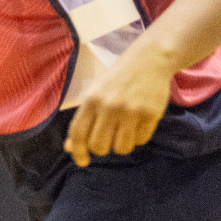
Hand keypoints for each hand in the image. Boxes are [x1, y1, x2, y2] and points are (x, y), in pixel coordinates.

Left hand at [63, 42, 172, 166]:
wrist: (150, 59)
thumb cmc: (118, 77)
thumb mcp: (96, 92)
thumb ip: (83, 119)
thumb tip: (70, 147)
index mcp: (92, 99)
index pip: (78, 134)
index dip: (78, 151)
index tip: (82, 161)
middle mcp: (110, 106)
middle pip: (99, 146)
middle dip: (103, 147)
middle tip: (108, 137)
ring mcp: (131, 111)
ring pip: (121, 148)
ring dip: (121, 144)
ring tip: (124, 130)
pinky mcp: (150, 114)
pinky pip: (140, 141)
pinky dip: (138, 137)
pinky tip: (138, 122)